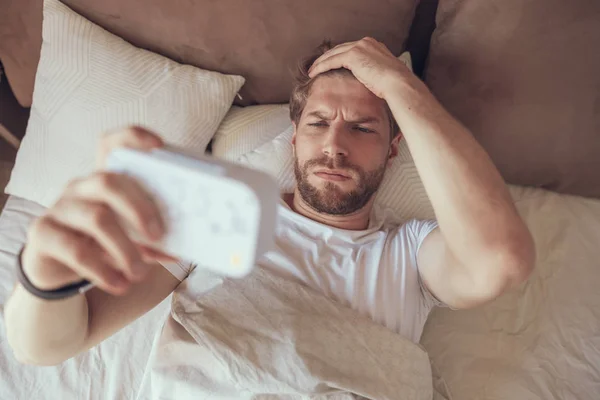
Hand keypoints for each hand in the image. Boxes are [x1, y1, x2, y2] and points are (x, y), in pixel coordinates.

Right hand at [21, 127, 177, 295]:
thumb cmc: (101, 244)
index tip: (159, 145)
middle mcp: (80, 187)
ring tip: (140, 273)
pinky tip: (119, 283)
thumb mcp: (127, 238)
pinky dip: (104, 270)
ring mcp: (60, 208)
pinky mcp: (44, 234)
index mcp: (104, 181)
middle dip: (140, 207)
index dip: (134, 138)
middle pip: (110, 181)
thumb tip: (179, 250)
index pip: (111, 144)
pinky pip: (77, 250)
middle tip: (158, 235)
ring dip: (126, 249)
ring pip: (97, 218)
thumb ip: (151, 240)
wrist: (56, 269)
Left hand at [308, 37, 420, 100]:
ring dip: (320, 62)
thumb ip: (373, 74)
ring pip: (333, 53)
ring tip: (311, 70)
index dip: (338, 57)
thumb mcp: (382, 76)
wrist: (398, 83)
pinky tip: (313, 72)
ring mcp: (360, 47)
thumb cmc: (393, 86)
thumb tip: (369, 83)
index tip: (330, 64)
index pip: (350, 49)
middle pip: (340, 49)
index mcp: (374, 46)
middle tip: (316, 66)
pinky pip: (332, 60)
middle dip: (327, 57)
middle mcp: (366, 43)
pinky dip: (321, 66)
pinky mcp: (353, 55)